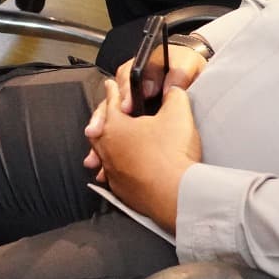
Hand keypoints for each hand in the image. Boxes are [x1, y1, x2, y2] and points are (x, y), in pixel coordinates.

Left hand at [83, 68, 202, 230]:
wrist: (175, 194)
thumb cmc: (172, 151)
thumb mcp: (177, 113)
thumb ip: (174, 94)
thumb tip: (173, 89)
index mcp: (115, 125)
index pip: (112, 102)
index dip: (113, 90)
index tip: (109, 84)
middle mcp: (107, 147)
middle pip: (100, 128)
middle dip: (101, 118)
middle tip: (103, 114)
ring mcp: (112, 171)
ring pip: (101, 154)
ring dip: (102, 145)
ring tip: (103, 142)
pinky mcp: (121, 190)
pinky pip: (111, 175)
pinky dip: (111, 168)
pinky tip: (116, 171)